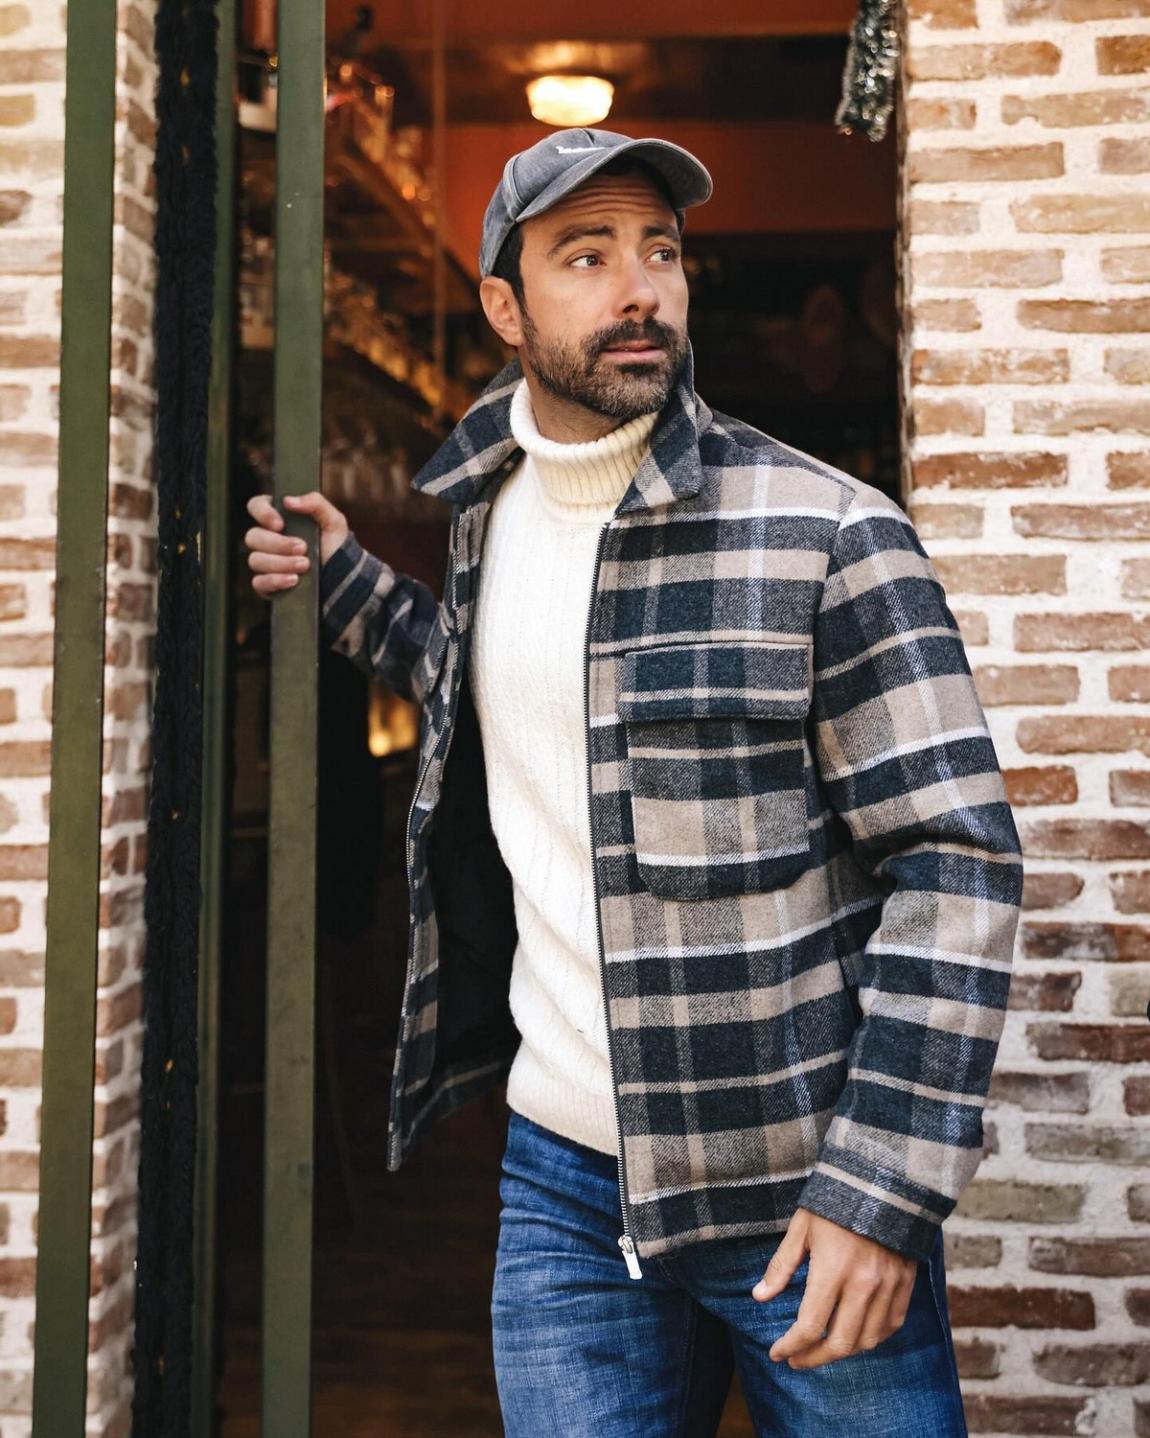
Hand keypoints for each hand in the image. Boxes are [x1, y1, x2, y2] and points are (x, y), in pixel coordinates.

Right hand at [244, 490, 348, 597]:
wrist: (342, 579)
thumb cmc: (336, 547)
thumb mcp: (334, 521)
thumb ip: (315, 503)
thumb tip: (289, 500)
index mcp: (280, 519)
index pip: (256, 506)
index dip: (263, 513)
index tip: (280, 524)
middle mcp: (268, 539)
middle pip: (253, 536)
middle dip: (279, 544)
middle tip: (303, 548)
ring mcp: (265, 563)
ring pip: (255, 560)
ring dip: (281, 563)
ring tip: (305, 565)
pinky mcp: (266, 585)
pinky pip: (258, 582)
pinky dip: (275, 581)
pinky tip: (293, 580)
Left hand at [752, 1207, 916, 1369]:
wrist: (881, 1182)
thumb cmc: (834, 1203)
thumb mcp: (801, 1228)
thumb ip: (782, 1266)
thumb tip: (759, 1296)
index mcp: (833, 1269)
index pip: (810, 1325)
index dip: (790, 1345)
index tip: (777, 1353)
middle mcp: (864, 1284)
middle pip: (840, 1343)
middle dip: (814, 1358)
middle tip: (796, 1360)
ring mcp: (888, 1286)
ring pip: (868, 1340)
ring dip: (842, 1352)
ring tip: (822, 1349)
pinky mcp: (904, 1284)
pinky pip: (891, 1326)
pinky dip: (872, 1338)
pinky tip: (856, 1336)